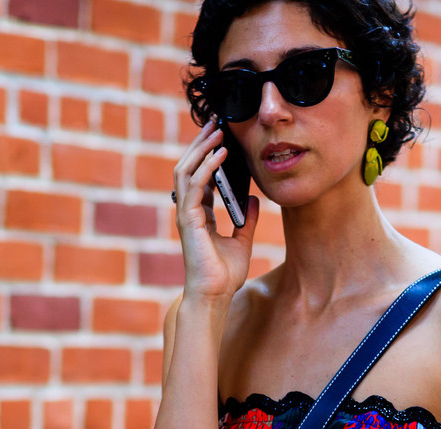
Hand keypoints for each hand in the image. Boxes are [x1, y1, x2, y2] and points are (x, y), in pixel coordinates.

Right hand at [172, 116, 258, 299]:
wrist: (215, 295)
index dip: (208, 154)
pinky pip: (194, 185)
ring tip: (217, 130)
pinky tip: (219, 153)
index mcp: (199, 215)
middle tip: (216, 121)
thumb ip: (247, 219)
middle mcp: (189, 211)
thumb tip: (254, 199)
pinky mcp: (188, 219)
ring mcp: (186, 214)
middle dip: (201, 142)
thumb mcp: (243, 241)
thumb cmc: (225, 275)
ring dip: (201, 148)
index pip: (200, 176)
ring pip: (186, 170)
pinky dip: (207, 166)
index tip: (221, 135)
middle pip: (189, 167)